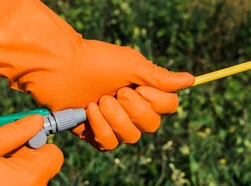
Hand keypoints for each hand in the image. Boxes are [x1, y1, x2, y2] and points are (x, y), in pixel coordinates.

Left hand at [0, 0, 193, 150]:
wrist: (58, 66)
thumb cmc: (95, 60)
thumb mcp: (132, 66)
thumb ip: (160, 78)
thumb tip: (192, 80)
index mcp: (143, 89)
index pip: (168, 107)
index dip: (158, 101)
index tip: (141, 86)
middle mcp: (131, 107)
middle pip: (151, 125)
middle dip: (135, 110)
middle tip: (116, 93)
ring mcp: (112, 121)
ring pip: (131, 137)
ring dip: (116, 119)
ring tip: (99, 101)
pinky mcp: (93, 132)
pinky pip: (108, 144)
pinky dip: (101, 128)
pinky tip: (89, 111)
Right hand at [0, 115, 62, 185]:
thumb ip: (11, 133)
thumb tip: (35, 120)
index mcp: (28, 177)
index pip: (54, 154)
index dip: (37, 143)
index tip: (20, 139)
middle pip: (41, 167)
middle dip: (22, 157)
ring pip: (28, 179)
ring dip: (12, 171)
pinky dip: (6, 183)